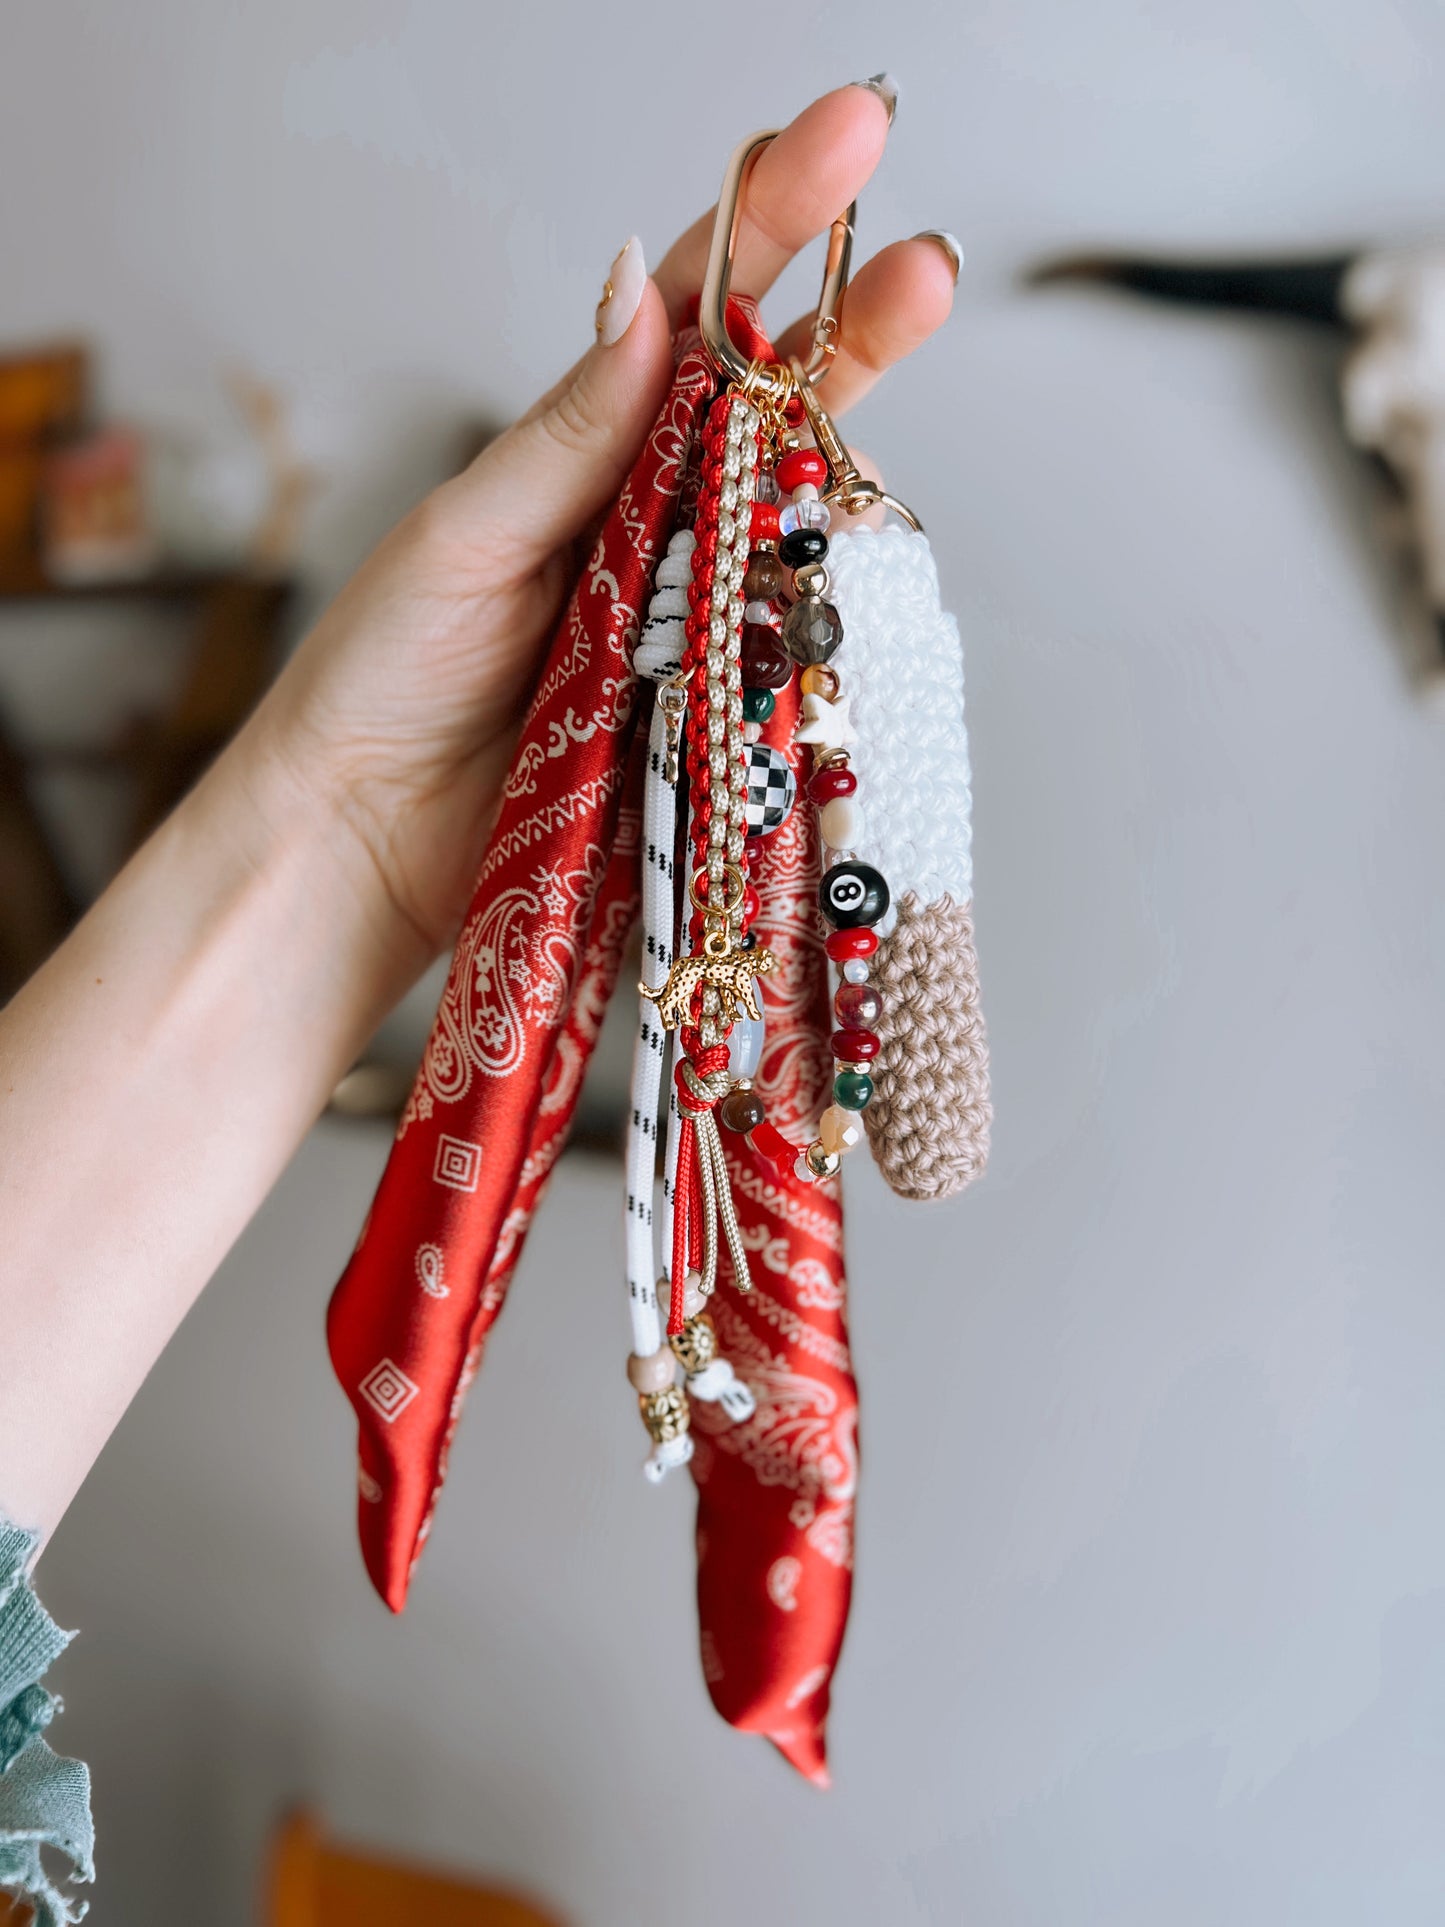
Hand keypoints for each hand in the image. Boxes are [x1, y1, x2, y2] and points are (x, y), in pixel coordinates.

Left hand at [251, 82, 958, 977]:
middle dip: (854, 318)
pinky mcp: (711, 707)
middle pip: (772, 403)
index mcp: (586, 451)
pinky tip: (859, 527)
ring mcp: (690, 610)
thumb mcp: (466, 534)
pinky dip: (827, 590)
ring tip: (914, 319)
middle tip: (931, 255)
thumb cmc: (384, 676)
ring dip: (852, 437)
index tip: (844, 137)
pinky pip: (788, 638)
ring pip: (792, 512)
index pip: (693, 315)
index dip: (768, 221)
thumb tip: (642, 290)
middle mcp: (652, 519)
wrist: (365, 838)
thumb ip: (566, 431)